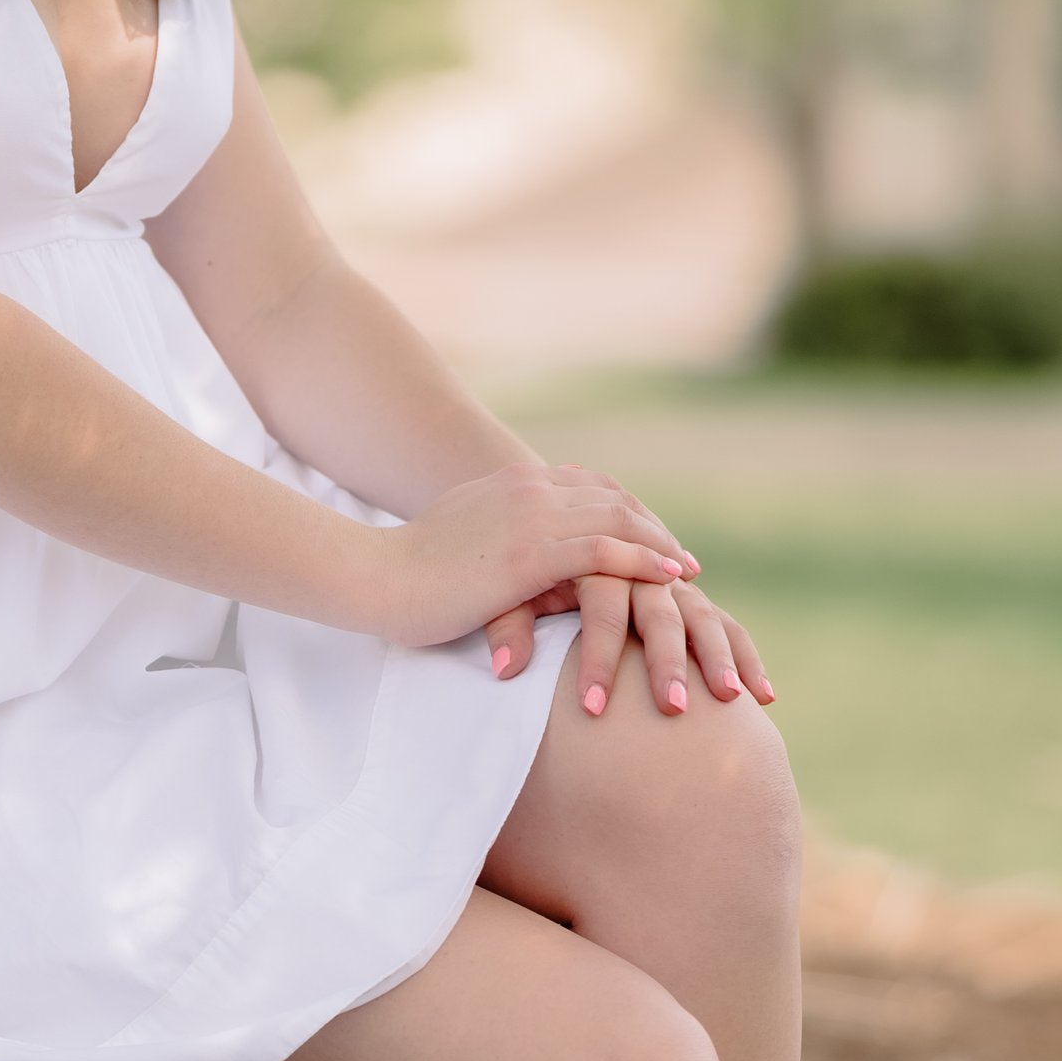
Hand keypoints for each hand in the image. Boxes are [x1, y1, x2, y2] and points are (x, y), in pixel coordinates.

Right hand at [370, 463, 695, 651]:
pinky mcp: (530, 554)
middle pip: (612, 499)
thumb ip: (508, 543)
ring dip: (658, 545)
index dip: (627, 512)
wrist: (375, 577)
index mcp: (512, 482)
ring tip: (686, 570)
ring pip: (618, 519)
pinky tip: (667, 578)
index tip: (652, 539)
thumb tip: (544, 574)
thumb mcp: (469, 541)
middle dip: (651, 527)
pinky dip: (643, 561)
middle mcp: (528, 488)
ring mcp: (531, 517)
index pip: (588, 488)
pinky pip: (604, 551)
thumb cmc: (411, 571)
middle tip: (681, 558)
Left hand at [487, 568, 774, 716]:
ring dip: (718, 654)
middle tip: (671, 709)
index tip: (593, 711)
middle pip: (658, 608)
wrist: (538, 526)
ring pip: (699, 610)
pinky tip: (763, 694)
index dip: (598, 657)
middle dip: (666, 659)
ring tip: (733, 700)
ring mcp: (664, 578)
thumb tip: (508, 669)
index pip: (601, 606)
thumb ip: (507, 625)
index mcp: (589, 555)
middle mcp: (633, 563)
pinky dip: (741, 652)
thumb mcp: (499, 594)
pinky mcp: (684, 593)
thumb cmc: (510, 571)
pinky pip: (719, 619)